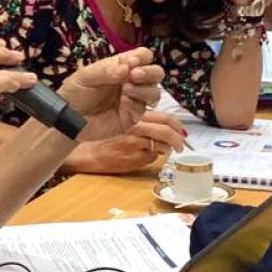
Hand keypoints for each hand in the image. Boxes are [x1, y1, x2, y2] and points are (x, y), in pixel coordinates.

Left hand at [58, 47, 163, 139]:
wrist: (66, 118)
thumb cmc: (74, 92)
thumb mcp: (85, 76)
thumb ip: (106, 70)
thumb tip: (127, 67)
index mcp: (121, 67)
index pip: (143, 56)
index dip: (142, 57)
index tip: (131, 62)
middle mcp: (131, 82)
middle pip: (156, 73)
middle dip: (149, 72)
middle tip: (134, 75)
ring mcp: (133, 100)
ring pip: (154, 92)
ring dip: (144, 89)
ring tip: (126, 90)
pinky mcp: (131, 118)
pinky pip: (143, 110)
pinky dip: (136, 105)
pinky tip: (124, 103)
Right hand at [66, 115, 186, 173]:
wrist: (90, 153)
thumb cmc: (106, 137)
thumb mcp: (124, 122)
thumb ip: (143, 122)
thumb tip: (165, 130)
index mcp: (135, 115)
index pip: (164, 117)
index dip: (177, 124)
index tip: (182, 130)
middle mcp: (136, 126)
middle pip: (167, 129)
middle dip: (179, 138)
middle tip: (182, 143)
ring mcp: (136, 142)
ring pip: (163, 143)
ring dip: (170, 147)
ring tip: (171, 150)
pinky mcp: (135, 157)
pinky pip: (153, 157)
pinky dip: (155, 157)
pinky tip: (150, 156)